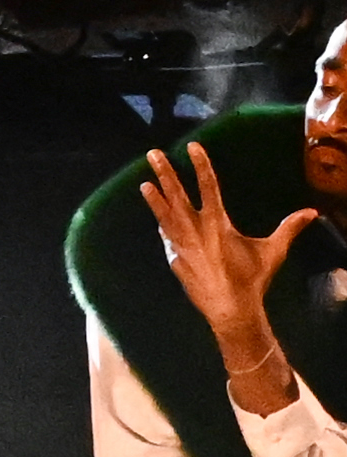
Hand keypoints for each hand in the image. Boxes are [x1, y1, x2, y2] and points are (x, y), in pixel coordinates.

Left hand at [152, 138, 332, 371]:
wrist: (230, 309)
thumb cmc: (252, 279)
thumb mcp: (273, 252)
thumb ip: (289, 229)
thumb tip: (312, 212)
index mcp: (218, 224)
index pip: (209, 187)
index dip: (201, 165)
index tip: (192, 146)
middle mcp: (195, 230)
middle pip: (177, 195)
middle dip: (166, 173)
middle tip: (152, 153)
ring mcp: (181, 244)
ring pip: (164, 215)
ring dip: (155, 199)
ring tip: (143, 184)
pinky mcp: (174, 258)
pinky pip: (166, 238)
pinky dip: (163, 227)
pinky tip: (158, 221)